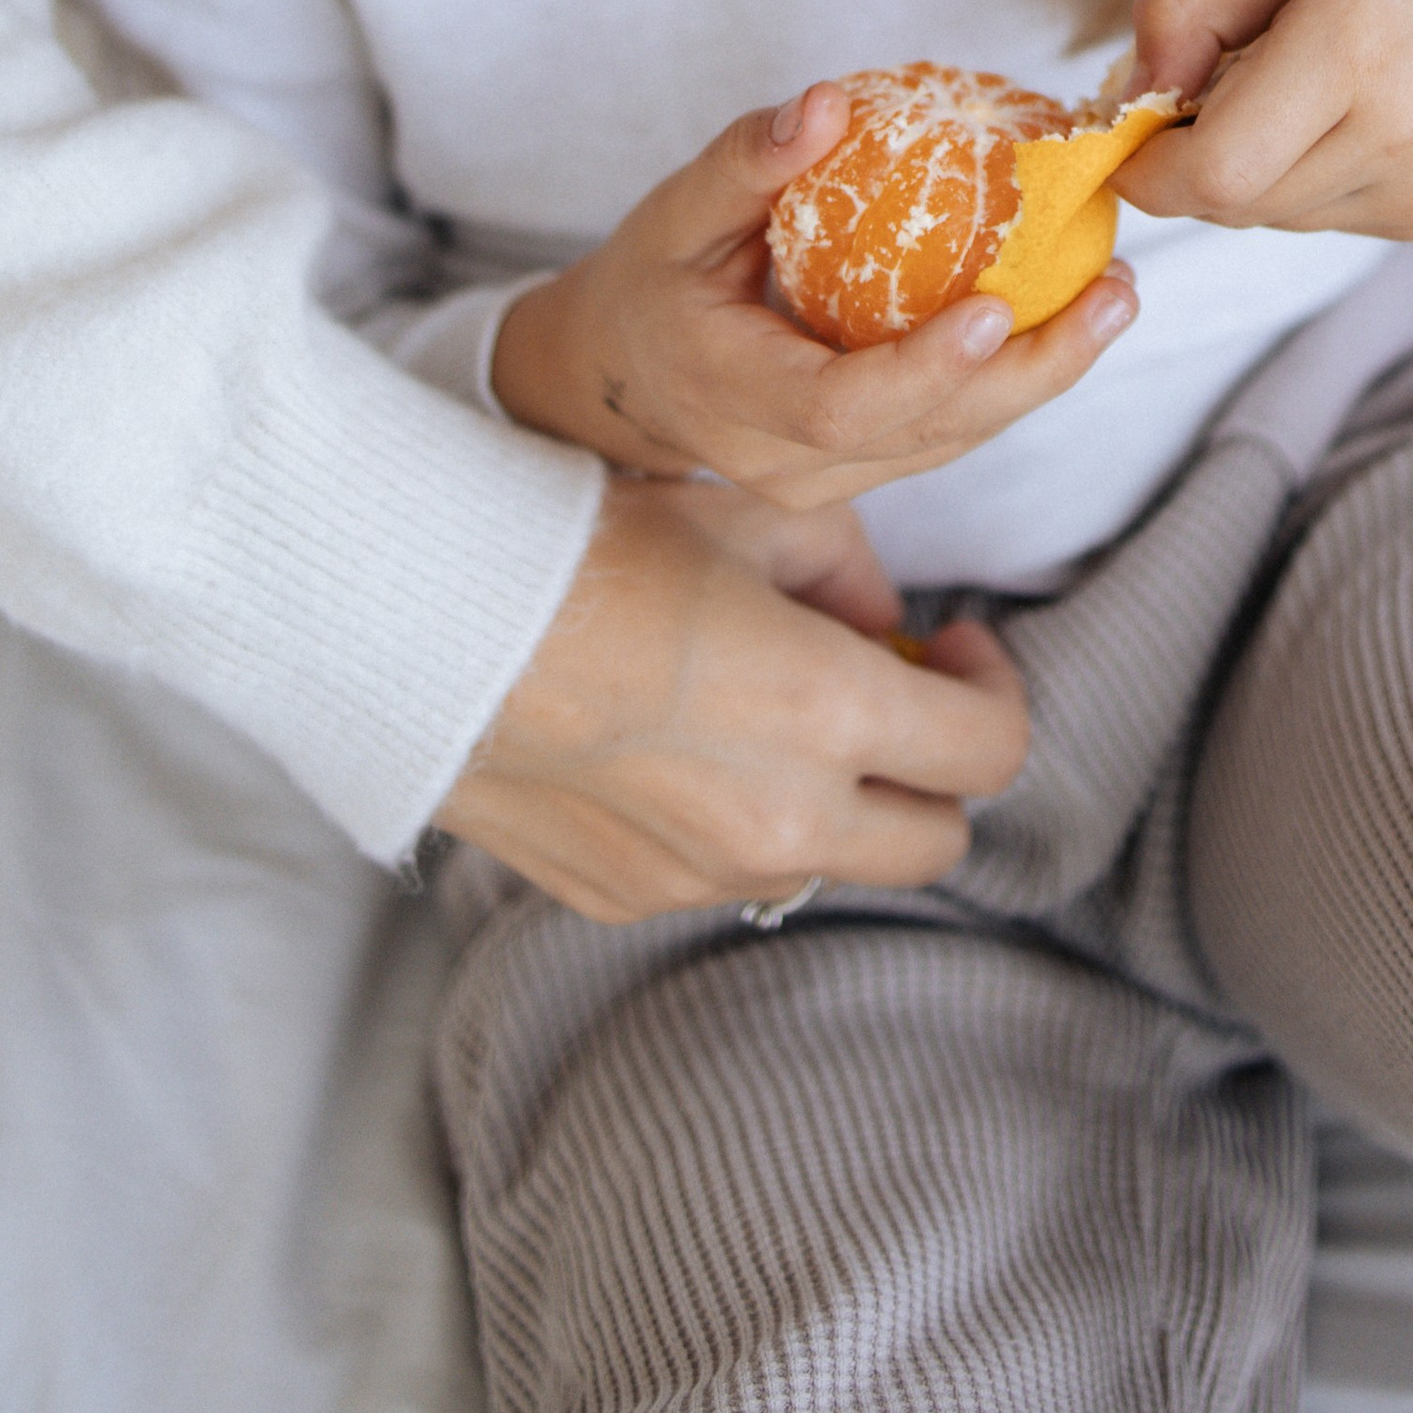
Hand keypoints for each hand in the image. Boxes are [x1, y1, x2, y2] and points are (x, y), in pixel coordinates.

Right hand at [434, 473, 1029, 921]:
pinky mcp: (626, 899)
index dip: (992, 690)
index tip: (951, 642)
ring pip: (832, 864)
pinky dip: (738, 822)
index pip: (989, 751)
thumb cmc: (585, 542)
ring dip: (838, 801)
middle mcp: (783, 820)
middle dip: (933, 767)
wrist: (419, 620)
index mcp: (830, 714)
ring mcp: (702, 875)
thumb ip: (842, 571)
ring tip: (773, 713)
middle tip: (891, 691)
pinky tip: (678, 742)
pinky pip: (724, 875)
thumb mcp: (743, 514)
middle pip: (935, 840)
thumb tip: (880, 621)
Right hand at [491, 89, 1138, 507]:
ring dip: (1044, 375)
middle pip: (927, 435)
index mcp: (732, 396)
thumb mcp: (671, 214)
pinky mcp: (860, 472)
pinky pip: (948, 430)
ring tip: (1115, 295)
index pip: (842, 404)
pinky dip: (1012, 377)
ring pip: (953, 440)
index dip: (926, 366)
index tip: (999, 306)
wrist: (616, 379)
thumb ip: (745, 162)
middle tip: (1114, 294)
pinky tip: (1071, 314)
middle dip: (1033, 373)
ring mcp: (826, 482)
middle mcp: (785, 462)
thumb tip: (829, 103)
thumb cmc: (647, 282)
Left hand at [1115, 0, 1412, 240]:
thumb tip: (1129, 95)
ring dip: (1248, 165)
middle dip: (1191, 156)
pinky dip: (1300, 175)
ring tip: (1299, 78)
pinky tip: (1347, 109)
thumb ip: (1188, 9)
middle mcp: (1401, 137)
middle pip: (1230, 202)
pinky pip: (1318, 217)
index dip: (1149, 163)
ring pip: (1269, 216)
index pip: (1212, 174)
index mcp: (1355, 51)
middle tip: (1214, 76)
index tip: (1134, 117)